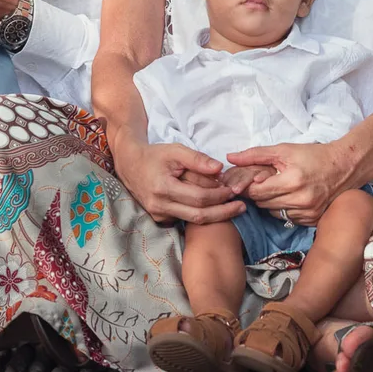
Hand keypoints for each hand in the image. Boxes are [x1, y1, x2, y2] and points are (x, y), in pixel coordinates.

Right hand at [115, 138, 243, 224]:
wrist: (130, 165)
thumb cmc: (155, 155)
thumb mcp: (176, 150)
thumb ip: (198, 159)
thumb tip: (220, 169)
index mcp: (163, 188)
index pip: (199, 197)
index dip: (219, 195)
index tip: (233, 190)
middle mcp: (160, 205)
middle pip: (198, 215)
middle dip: (223, 212)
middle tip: (242, 207)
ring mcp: (158, 214)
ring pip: (192, 220)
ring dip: (215, 215)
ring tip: (233, 208)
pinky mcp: (159, 218)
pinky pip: (184, 219)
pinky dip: (201, 215)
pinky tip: (214, 209)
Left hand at [228, 141, 351, 226]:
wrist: (344, 166)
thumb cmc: (313, 155)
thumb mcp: (284, 150)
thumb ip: (255, 155)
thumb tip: (230, 158)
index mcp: (292, 181)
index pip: (256, 192)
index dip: (248, 186)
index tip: (247, 179)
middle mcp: (301, 200)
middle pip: (263, 203)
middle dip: (257, 193)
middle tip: (260, 183)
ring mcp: (308, 213)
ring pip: (273, 212)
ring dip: (269, 202)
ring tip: (275, 188)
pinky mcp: (312, 220)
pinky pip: (287, 218)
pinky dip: (283, 208)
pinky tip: (288, 196)